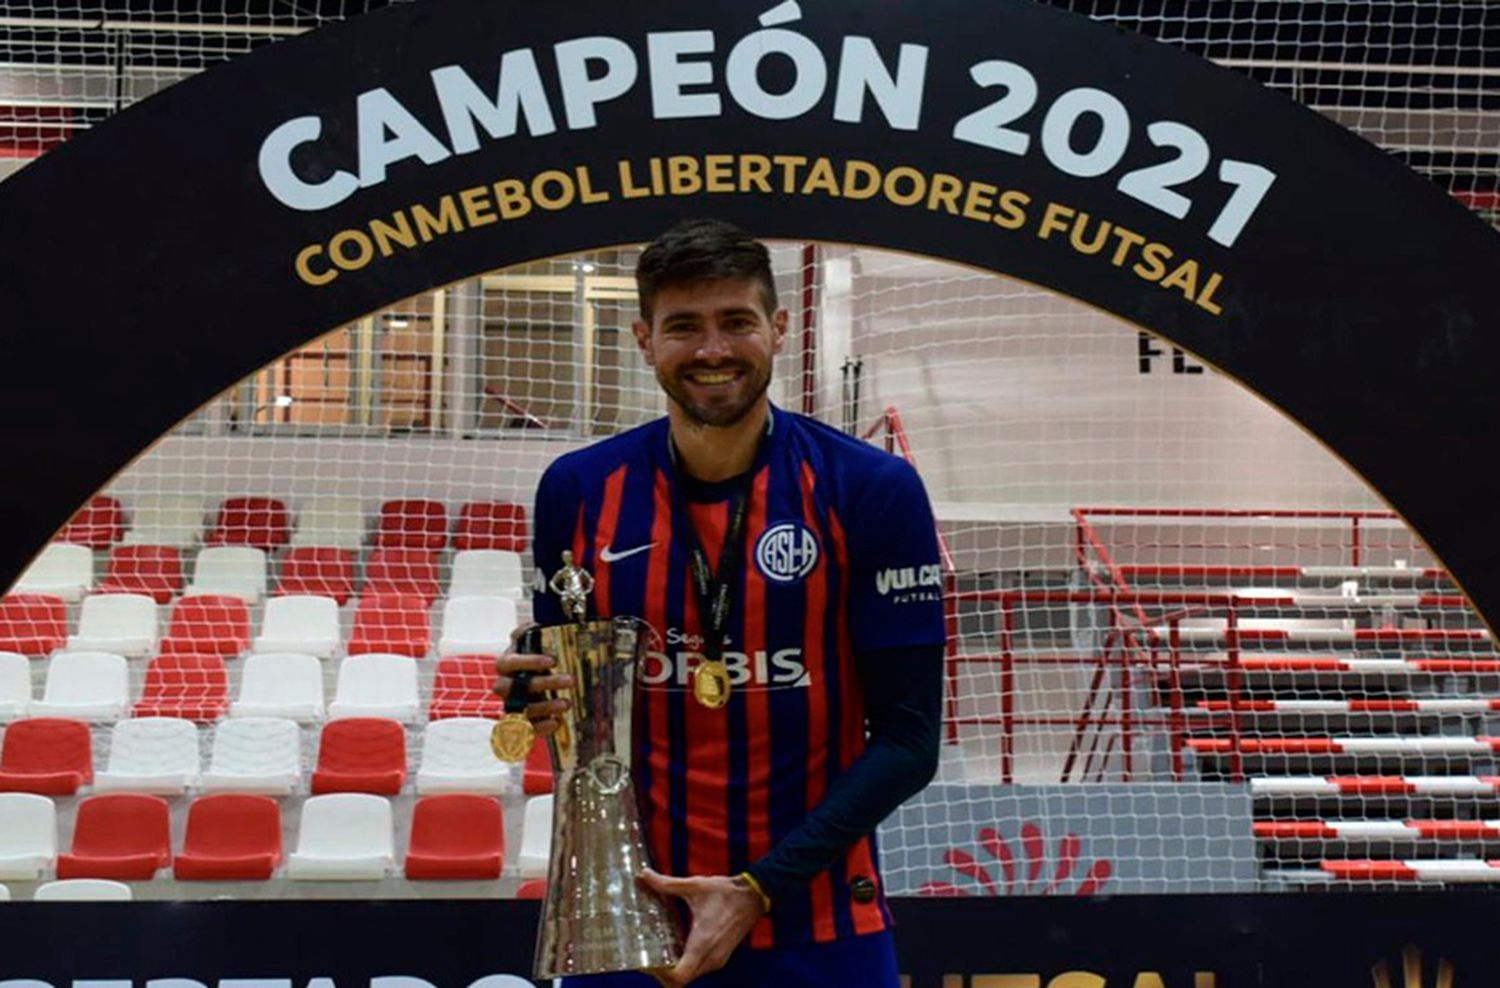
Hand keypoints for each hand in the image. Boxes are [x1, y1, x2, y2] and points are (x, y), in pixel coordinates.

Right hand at [492, 622, 573, 734]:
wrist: (529, 685)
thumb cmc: (531, 663)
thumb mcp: (529, 645)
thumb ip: (528, 634)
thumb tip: (535, 624)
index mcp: (505, 664)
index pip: (509, 662)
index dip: (528, 661)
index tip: (552, 660)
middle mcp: (504, 686)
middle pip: (514, 687)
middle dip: (543, 683)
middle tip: (570, 680)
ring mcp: (510, 705)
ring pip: (521, 709)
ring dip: (545, 706)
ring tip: (567, 704)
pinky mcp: (518, 723)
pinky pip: (525, 729)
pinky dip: (541, 728)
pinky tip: (557, 722)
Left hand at [638, 868, 766, 986]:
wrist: (754, 896)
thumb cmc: (726, 892)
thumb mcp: (694, 886)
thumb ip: (667, 884)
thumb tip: (644, 875)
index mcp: (702, 943)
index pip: (679, 976)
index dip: (660, 975)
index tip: (648, 962)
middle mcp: (711, 957)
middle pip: (681, 980)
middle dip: (663, 974)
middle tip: (649, 958)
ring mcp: (718, 959)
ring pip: (690, 976)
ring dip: (675, 970)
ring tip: (659, 953)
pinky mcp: (721, 957)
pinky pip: (699, 970)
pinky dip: (686, 965)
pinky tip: (676, 948)